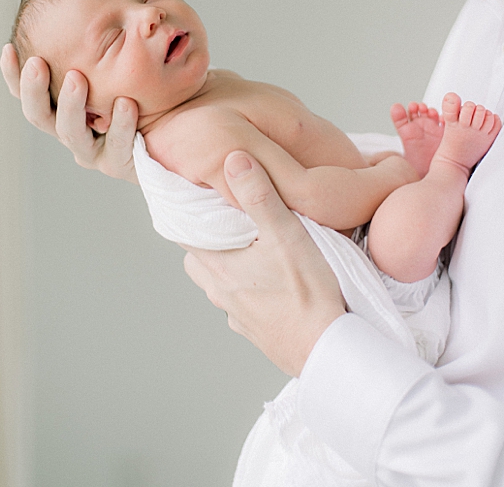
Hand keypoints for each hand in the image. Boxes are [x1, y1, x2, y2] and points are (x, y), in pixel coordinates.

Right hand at [0, 43, 139, 182]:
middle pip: (39, 115)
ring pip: (72, 133)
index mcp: (61, 105)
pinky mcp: (121, 163)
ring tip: (77, 77)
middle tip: (37, 63)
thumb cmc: (146, 80)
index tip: (8, 48)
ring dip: (72, 105)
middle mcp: (70, 128)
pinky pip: (117, 147)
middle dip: (34, 89)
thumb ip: (96, 36)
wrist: (183, 118)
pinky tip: (126, 104)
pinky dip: (120, 125)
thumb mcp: (119, 55)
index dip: (12, 74)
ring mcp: (93, 148)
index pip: (27, 92)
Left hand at [182, 151, 346, 376]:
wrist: (331, 354)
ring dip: (233, 262)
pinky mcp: (254, 331)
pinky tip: (275, 282)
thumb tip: (234, 159)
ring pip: (220, 278)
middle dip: (212, 235)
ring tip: (259, 248)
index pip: (183, 228)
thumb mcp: (286, 236)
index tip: (199, 192)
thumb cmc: (310, 296)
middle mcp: (217, 290)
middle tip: (234, 217)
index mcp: (215, 264)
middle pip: (200, 253)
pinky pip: (243, 302)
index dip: (189, 208)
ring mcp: (235, 313)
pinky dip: (252, 289)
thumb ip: (259, 196)